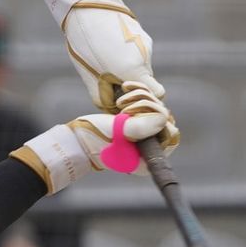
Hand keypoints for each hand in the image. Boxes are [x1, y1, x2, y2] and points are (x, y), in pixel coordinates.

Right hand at [12, 81, 177, 193]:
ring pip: (156, 108)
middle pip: (165, 119)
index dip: (158, 119)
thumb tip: (164, 119)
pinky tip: (126, 87)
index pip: (170, 134)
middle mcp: (149, 150)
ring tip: (120, 103)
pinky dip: (139, 93)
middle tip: (124, 108)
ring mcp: (143, 137)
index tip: (134, 115)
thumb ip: (140, 127)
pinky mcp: (135, 124)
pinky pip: (147, 104)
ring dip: (141, 98)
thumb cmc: (93, 138)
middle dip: (147, 106)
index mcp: (148, 159)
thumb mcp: (116, 132)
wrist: (74, 139)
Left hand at [37, 0, 160, 112]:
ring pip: (142, 65)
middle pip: (146, 81)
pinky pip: (139, 52)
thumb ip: (104, 98)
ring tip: (105, 59)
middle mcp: (145, 56)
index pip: (158, 95)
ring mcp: (145, 43)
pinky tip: (110, 47)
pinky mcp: (141, 33)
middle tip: (109, 80)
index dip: (146, 100)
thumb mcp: (90, 77)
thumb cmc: (84, 44)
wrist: (85, 6)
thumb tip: (112, 109)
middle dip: (131, 84)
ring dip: (128, 68)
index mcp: (134, 70)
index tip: (128, 99)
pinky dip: (128, 55)